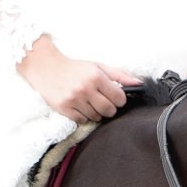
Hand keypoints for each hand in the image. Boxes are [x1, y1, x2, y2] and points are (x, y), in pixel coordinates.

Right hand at [19, 38, 141, 123]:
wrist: (46, 68)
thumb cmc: (75, 68)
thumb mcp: (98, 66)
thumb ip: (120, 75)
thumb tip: (140, 83)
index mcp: (96, 76)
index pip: (119, 98)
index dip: (119, 99)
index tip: (114, 97)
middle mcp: (86, 88)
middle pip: (109, 110)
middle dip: (109, 108)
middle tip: (103, 101)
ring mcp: (74, 100)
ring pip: (96, 117)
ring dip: (95, 112)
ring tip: (88, 102)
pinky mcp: (64, 108)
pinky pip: (82, 121)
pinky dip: (83, 116)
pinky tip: (79, 106)